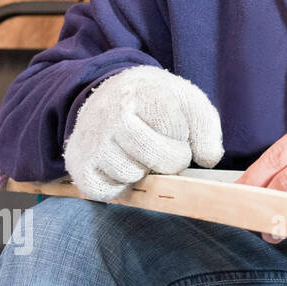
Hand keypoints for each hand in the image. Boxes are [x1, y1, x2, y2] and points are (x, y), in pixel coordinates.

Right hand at [63, 65, 224, 201]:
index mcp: (144, 93)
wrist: (113, 95)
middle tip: (165, 149)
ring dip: (143, 172)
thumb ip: (207, 128)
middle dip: (171, 160)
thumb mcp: (189, 102)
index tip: (176, 130)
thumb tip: (208, 160)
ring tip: (140, 154)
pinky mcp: (78, 163)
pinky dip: (119, 187)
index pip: (175, 129)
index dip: (183, 137)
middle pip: (155, 157)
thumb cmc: (157, 103)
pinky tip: (123, 167)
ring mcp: (92, 140)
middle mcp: (112, 114)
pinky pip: (106, 191)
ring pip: (131, 175)